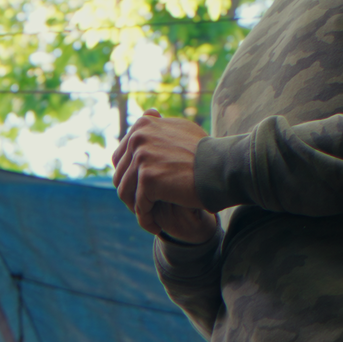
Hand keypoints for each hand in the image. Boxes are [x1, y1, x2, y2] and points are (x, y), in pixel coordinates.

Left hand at [110, 109, 214, 240]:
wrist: (222, 167)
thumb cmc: (206, 153)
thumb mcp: (180, 129)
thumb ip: (160, 127)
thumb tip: (149, 115)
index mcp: (142, 126)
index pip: (120, 157)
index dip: (129, 177)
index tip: (141, 191)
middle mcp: (138, 138)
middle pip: (120, 175)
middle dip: (130, 194)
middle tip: (144, 208)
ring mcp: (142, 157)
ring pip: (125, 192)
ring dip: (136, 208)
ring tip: (149, 218)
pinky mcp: (148, 178)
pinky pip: (140, 206)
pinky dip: (146, 219)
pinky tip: (155, 227)